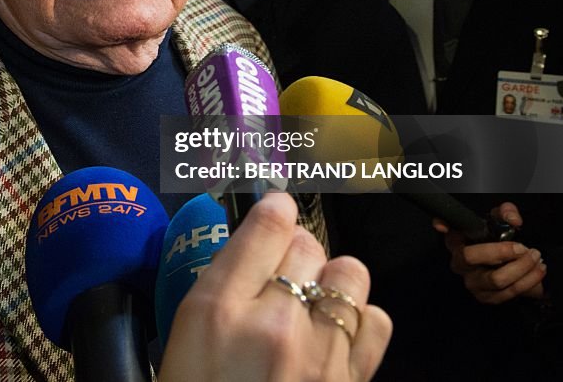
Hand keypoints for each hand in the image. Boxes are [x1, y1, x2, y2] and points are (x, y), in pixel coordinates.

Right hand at [160, 193, 391, 380]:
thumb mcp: (186, 335)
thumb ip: (221, 282)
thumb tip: (259, 237)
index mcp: (218, 307)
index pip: (269, 221)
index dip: (275, 208)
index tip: (274, 212)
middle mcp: (273, 322)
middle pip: (309, 242)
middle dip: (297, 249)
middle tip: (281, 271)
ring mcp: (319, 354)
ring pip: (349, 273)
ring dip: (332, 277)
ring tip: (312, 299)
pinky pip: (376, 320)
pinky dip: (361, 318)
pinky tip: (338, 331)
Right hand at [433, 202, 545, 304]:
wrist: (514, 266)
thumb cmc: (500, 240)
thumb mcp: (501, 221)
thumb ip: (506, 213)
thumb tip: (513, 220)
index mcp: (457, 241)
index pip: (445, 232)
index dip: (441, 227)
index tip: (442, 226)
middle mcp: (459, 263)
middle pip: (470, 257)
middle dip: (501, 252)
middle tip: (524, 248)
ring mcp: (471, 282)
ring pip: (495, 279)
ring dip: (521, 269)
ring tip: (536, 258)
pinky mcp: (486, 298)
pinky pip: (508, 293)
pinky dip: (528, 281)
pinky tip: (537, 271)